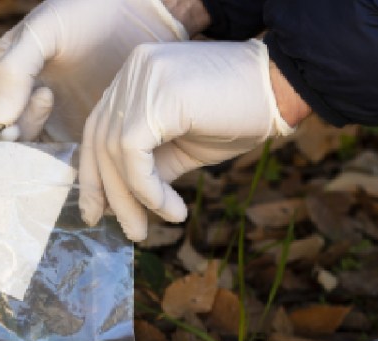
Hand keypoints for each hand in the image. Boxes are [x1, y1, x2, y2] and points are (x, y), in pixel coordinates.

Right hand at [0, 0, 193, 142]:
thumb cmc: (88, 14)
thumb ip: (15, 70)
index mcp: (7, 74)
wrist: (141, 16)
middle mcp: (24, 101)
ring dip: (39, 145)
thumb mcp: (45, 30)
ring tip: (63, 105)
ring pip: (30, 151)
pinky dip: (62, 156)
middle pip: (4, 137)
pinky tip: (79, 132)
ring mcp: (52, 120)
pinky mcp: (77, 134)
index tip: (18, 113)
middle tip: (46, 103)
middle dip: (18, 133)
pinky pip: (60, 158)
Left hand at [79, 39, 295, 241]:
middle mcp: (132, 71)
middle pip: (101, 141)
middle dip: (109, 193)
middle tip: (129, 232)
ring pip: (114, 151)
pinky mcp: (158, 97)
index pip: (98, 129)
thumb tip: (118, 202)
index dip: (94, 174)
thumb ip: (147, 165)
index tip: (98, 212)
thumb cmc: (237, 115)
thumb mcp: (181, 147)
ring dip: (131, 199)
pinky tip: (171, 209)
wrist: (283, 88)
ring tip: (150, 227)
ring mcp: (142, 79)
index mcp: (133, 76)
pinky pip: (134, 154)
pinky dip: (147, 190)